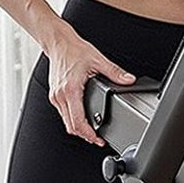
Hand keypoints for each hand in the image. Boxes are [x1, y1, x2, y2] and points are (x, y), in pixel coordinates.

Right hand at [46, 29, 136, 143]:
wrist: (58, 43)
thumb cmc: (74, 50)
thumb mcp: (98, 60)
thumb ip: (115, 72)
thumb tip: (128, 80)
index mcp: (70, 90)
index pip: (77, 121)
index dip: (88, 134)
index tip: (98, 139)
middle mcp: (60, 96)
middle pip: (71, 126)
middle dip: (84, 135)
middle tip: (97, 139)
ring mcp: (55, 96)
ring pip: (65, 121)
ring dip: (78, 128)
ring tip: (92, 132)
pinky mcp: (54, 95)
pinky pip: (63, 113)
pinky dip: (72, 119)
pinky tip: (82, 119)